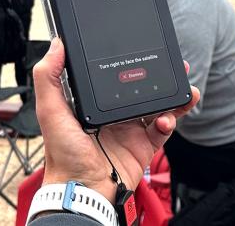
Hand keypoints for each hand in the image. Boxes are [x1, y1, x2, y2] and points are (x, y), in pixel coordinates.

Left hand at [33, 38, 199, 203]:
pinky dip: (170, 121)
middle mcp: (114, 114)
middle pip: (143, 89)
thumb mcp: (50, 111)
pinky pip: (163, 130)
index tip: (143, 48)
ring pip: (159, 107)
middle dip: (161, 77)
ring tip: (186, 90)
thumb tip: (56, 44)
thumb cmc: (62, 155)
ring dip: (173, 97)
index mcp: (94, 103)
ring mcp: (131, 130)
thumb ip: (48, 77)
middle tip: (176, 66)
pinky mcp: (144, 146)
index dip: (131, 62)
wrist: (83, 189)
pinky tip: (166, 119)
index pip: (116, 77)